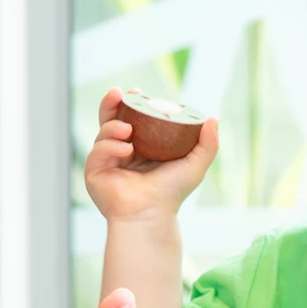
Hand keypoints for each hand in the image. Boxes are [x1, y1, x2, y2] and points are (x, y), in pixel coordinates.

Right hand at [83, 87, 217, 222]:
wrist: (151, 215)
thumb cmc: (172, 193)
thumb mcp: (194, 165)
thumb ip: (207, 143)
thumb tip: (212, 118)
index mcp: (140, 147)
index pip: (133, 118)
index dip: (133, 103)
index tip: (137, 92)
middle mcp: (121, 152)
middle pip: (111, 119)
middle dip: (112, 103)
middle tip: (119, 93)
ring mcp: (106, 161)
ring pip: (103, 132)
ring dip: (113, 126)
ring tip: (128, 130)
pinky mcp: (94, 171)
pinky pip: (97, 151)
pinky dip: (109, 147)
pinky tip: (125, 150)